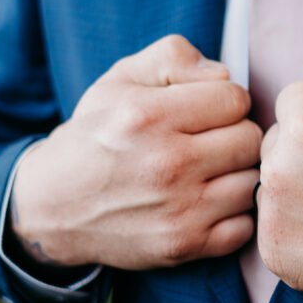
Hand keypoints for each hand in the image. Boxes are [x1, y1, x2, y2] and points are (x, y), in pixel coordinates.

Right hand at [10, 35, 261, 269]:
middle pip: (250, 139)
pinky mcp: (184, 246)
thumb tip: (224, 73)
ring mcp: (178, 210)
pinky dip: (233, 215)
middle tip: (211, 140)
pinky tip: (208, 202)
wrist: (51, 207)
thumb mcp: (120, 79)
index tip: (208, 110)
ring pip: (251, 181)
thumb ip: (173, 57)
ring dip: (235, 174)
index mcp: (149, 116)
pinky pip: (244, 226)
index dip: (225, 100)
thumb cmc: (94, 136)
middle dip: (235, 134)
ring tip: (210, 171)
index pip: (236, 99)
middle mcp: (167, 164)